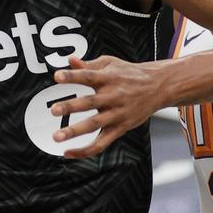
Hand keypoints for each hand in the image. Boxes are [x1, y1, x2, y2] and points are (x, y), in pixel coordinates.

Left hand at [50, 56, 167, 158]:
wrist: (159, 86)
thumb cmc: (129, 73)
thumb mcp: (110, 63)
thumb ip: (88, 64)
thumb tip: (69, 60)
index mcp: (107, 78)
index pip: (87, 75)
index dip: (72, 76)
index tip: (56, 76)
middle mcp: (112, 96)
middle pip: (89, 102)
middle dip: (70, 107)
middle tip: (54, 110)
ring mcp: (117, 114)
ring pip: (94, 125)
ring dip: (75, 131)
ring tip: (56, 136)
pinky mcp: (120, 128)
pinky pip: (101, 143)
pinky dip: (85, 150)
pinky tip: (68, 153)